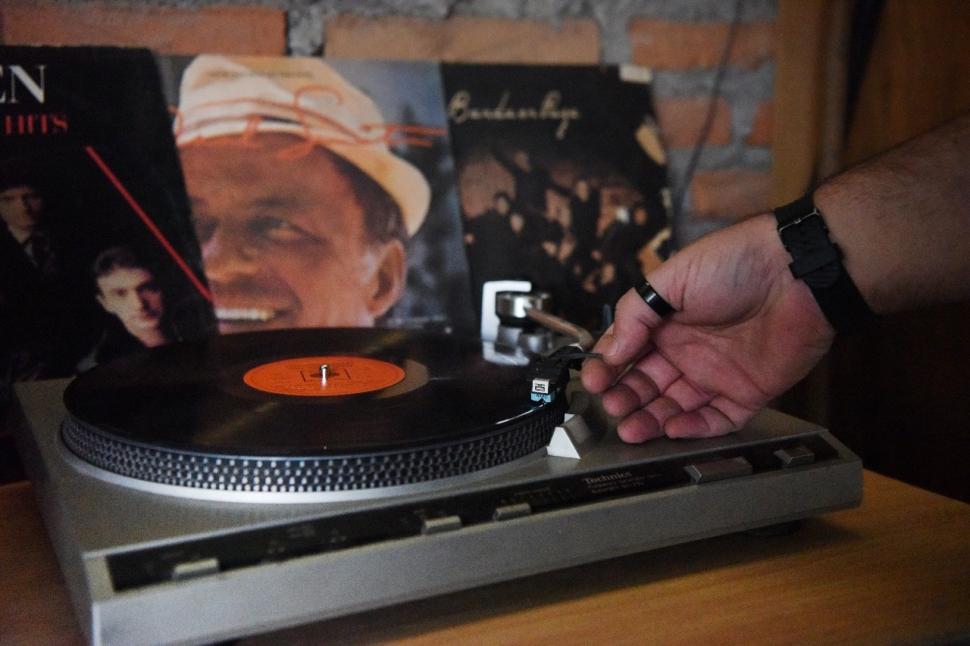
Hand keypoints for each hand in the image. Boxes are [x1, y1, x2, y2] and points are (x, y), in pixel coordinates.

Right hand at [581, 213, 834, 441]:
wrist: (798, 271)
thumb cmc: (736, 262)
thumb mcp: (672, 278)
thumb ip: (635, 314)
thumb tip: (609, 351)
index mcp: (666, 322)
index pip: (627, 353)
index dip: (608, 369)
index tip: (594, 381)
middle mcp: (687, 350)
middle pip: (647, 385)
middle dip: (626, 399)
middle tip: (612, 408)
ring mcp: (716, 373)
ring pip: (676, 407)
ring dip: (651, 420)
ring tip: (631, 430)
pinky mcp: (747, 392)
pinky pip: (717, 419)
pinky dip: (694, 429)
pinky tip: (672, 429)